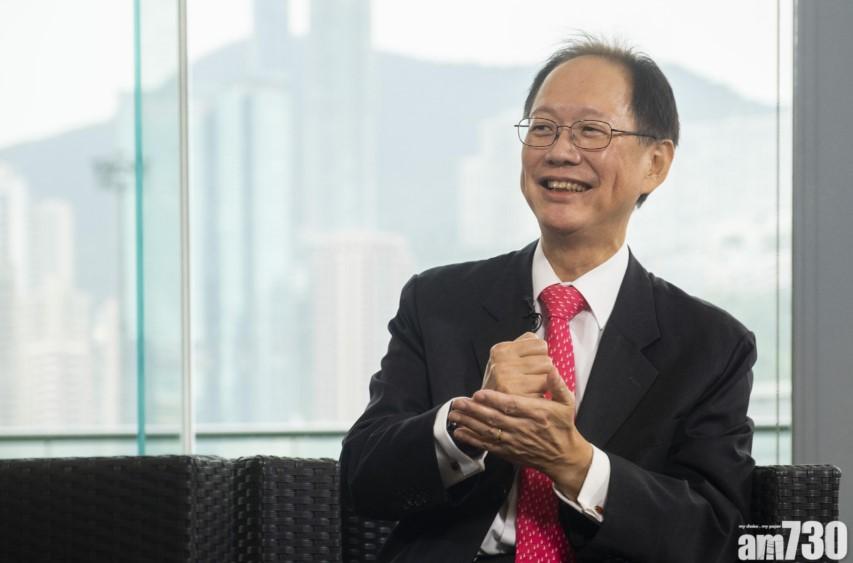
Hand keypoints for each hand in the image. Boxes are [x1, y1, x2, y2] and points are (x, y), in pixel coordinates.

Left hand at [449, 371, 592, 498]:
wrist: (564, 457)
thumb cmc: (563, 427)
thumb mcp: (567, 403)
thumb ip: (557, 385)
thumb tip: (550, 369)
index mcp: (537, 413)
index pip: (512, 406)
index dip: (494, 400)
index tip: (479, 393)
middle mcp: (523, 428)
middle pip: (495, 418)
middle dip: (474, 410)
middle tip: (458, 401)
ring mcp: (514, 441)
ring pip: (488, 432)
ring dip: (469, 423)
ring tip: (454, 414)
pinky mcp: (508, 451)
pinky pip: (487, 445)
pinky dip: (472, 439)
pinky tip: (459, 432)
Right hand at [481, 332, 558, 396]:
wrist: (483, 407)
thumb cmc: (499, 381)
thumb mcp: (503, 358)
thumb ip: (521, 345)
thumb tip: (539, 339)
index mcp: (501, 349)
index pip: (540, 344)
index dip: (540, 355)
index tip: (531, 363)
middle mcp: (503, 362)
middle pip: (546, 360)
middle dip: (544, 370)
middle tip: (532, 378)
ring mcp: (508, 379)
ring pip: (547, 375)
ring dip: (544, 382)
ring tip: (531, 386)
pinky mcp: (516, 396)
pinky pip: (544, 390)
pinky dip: (541, 394)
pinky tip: (530, 395)